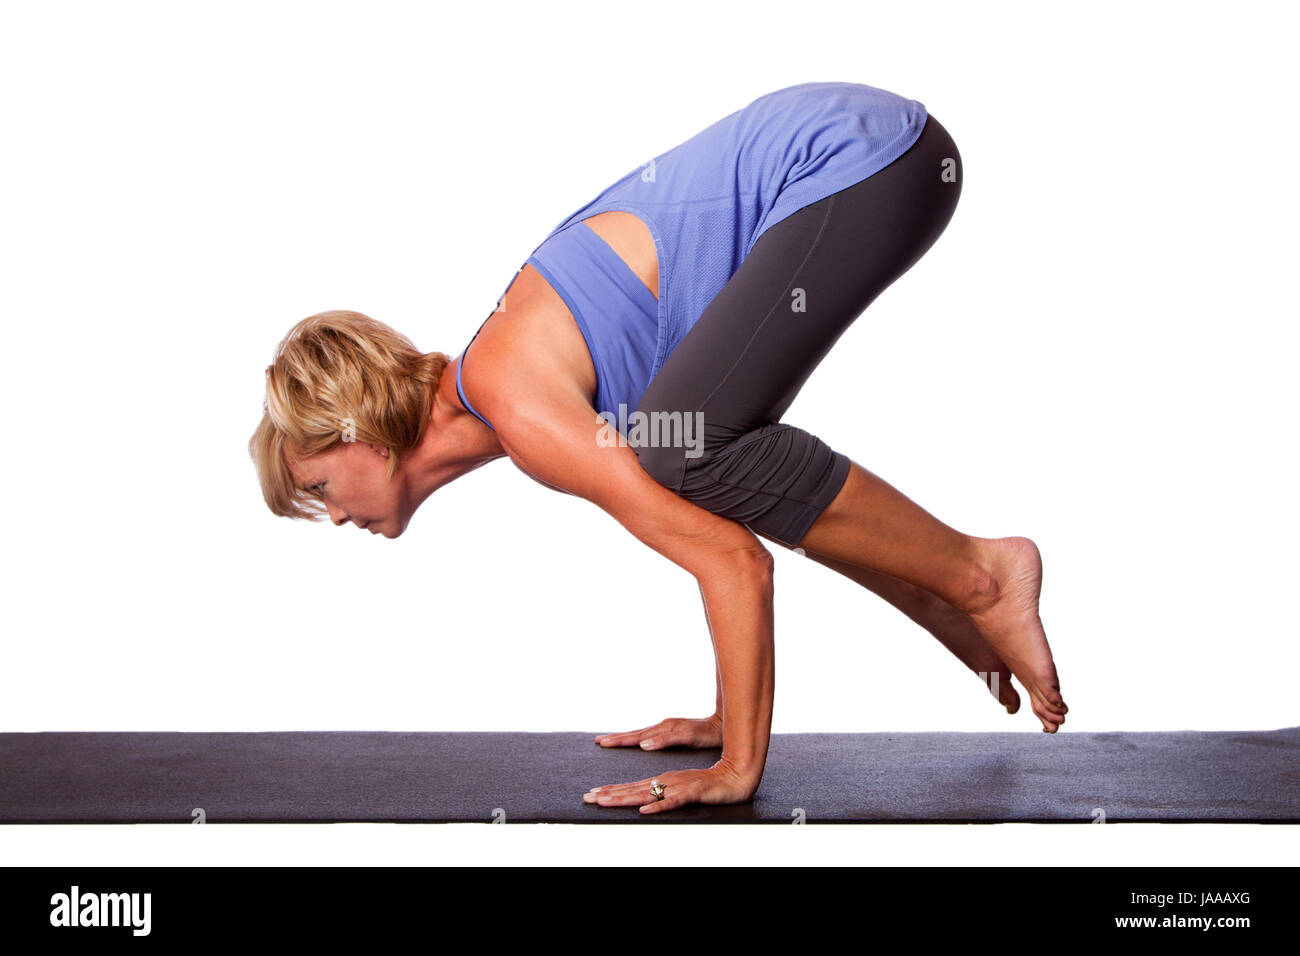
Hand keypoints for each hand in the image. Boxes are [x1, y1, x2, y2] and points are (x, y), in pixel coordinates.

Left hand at [583, 761, 757, 813]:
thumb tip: (642, 803)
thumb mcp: (681, 790)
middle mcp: (667, 780)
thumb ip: (663, 795)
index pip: (632, 786)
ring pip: (648, 793)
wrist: (736, 777)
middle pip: (634, 789)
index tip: (591, 795)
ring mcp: (679, 786)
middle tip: (588, 798)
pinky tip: (645, 811)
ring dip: (626, 798)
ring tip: (606, 802)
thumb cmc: (708, 786)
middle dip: (609, 794)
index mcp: (663, 779)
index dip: (611, 791)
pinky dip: (659, 806)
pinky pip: (674, 802)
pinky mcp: (693, 792)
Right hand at [594, 714, 721, 750]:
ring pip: (640, 733)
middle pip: (634, 733)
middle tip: (598, 741)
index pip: (635, 736)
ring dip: (624, 737)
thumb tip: (643, 744)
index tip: (602, 742)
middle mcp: (662, 728)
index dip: (619, 740)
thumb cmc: (708, 733)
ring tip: (609, 740)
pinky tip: (636, 742)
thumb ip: (666, 739)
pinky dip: (637, 738)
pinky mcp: (671, 733)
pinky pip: (648, 735)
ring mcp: (666, 729)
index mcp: (663, 730)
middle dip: (616, 738)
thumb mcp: (688, 736)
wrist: (723, 725)